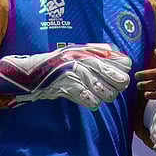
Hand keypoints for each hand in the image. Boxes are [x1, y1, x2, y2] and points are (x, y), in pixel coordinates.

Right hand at [0, 43, 131, 109]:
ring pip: (102, 88)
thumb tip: (122, 58)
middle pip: (114, 75)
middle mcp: (84, 60)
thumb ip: (100, 53)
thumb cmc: (59, 63)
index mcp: (89, 52)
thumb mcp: (79, 53)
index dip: (122, 69)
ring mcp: (75, 72)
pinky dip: (91, 101)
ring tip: (104, 97)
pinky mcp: (66, 84)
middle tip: (115, 88)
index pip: (119, 60)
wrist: (32, 72)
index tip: (122, 75)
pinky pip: (85, 95)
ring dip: (105, 95)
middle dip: (117, 85)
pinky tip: (92, 103)